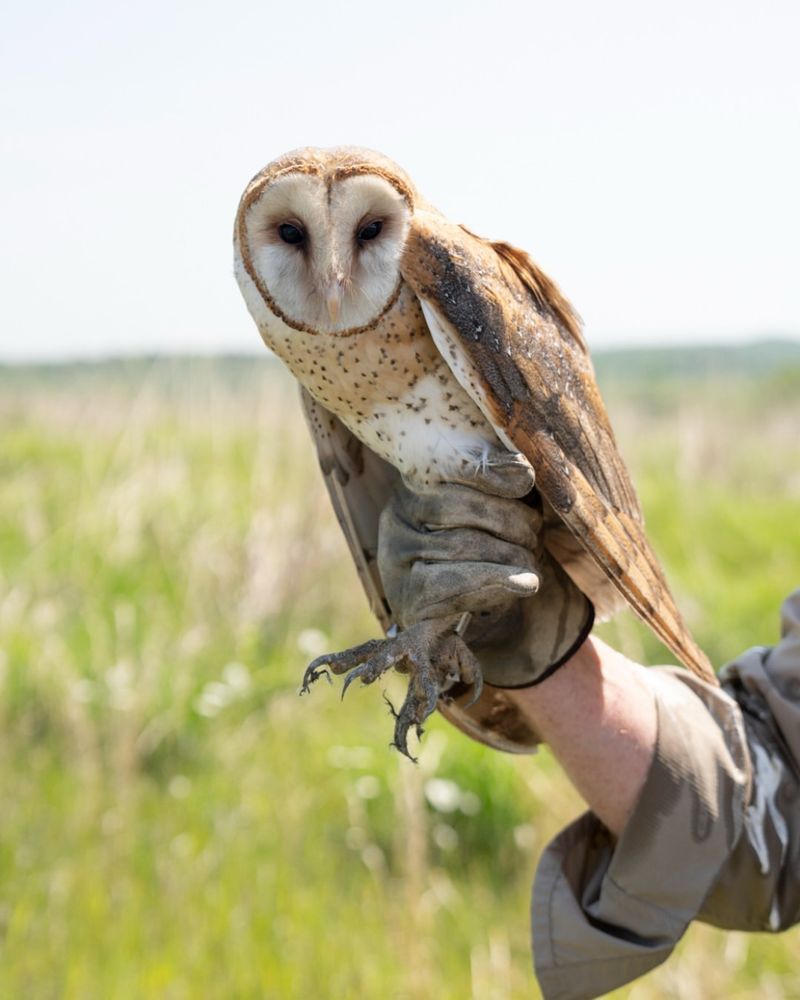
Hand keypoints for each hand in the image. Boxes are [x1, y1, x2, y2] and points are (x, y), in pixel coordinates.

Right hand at [377, 452, 593, 686]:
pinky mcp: (409, 597)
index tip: (525, 478)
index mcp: (415, 487)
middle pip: (460, 506)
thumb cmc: (478, 558)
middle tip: (534, 536)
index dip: (488, 472)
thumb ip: (499, 489)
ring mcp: (397, 558)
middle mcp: (398, 517)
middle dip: (510, 521)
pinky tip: (524, 583)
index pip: (448, 468)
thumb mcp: (488, 515)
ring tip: (530, 564)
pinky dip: (495, 581)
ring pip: (462, 545)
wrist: (458, 625)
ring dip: (511, 555)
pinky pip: (456, 582)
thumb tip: (521, 472)